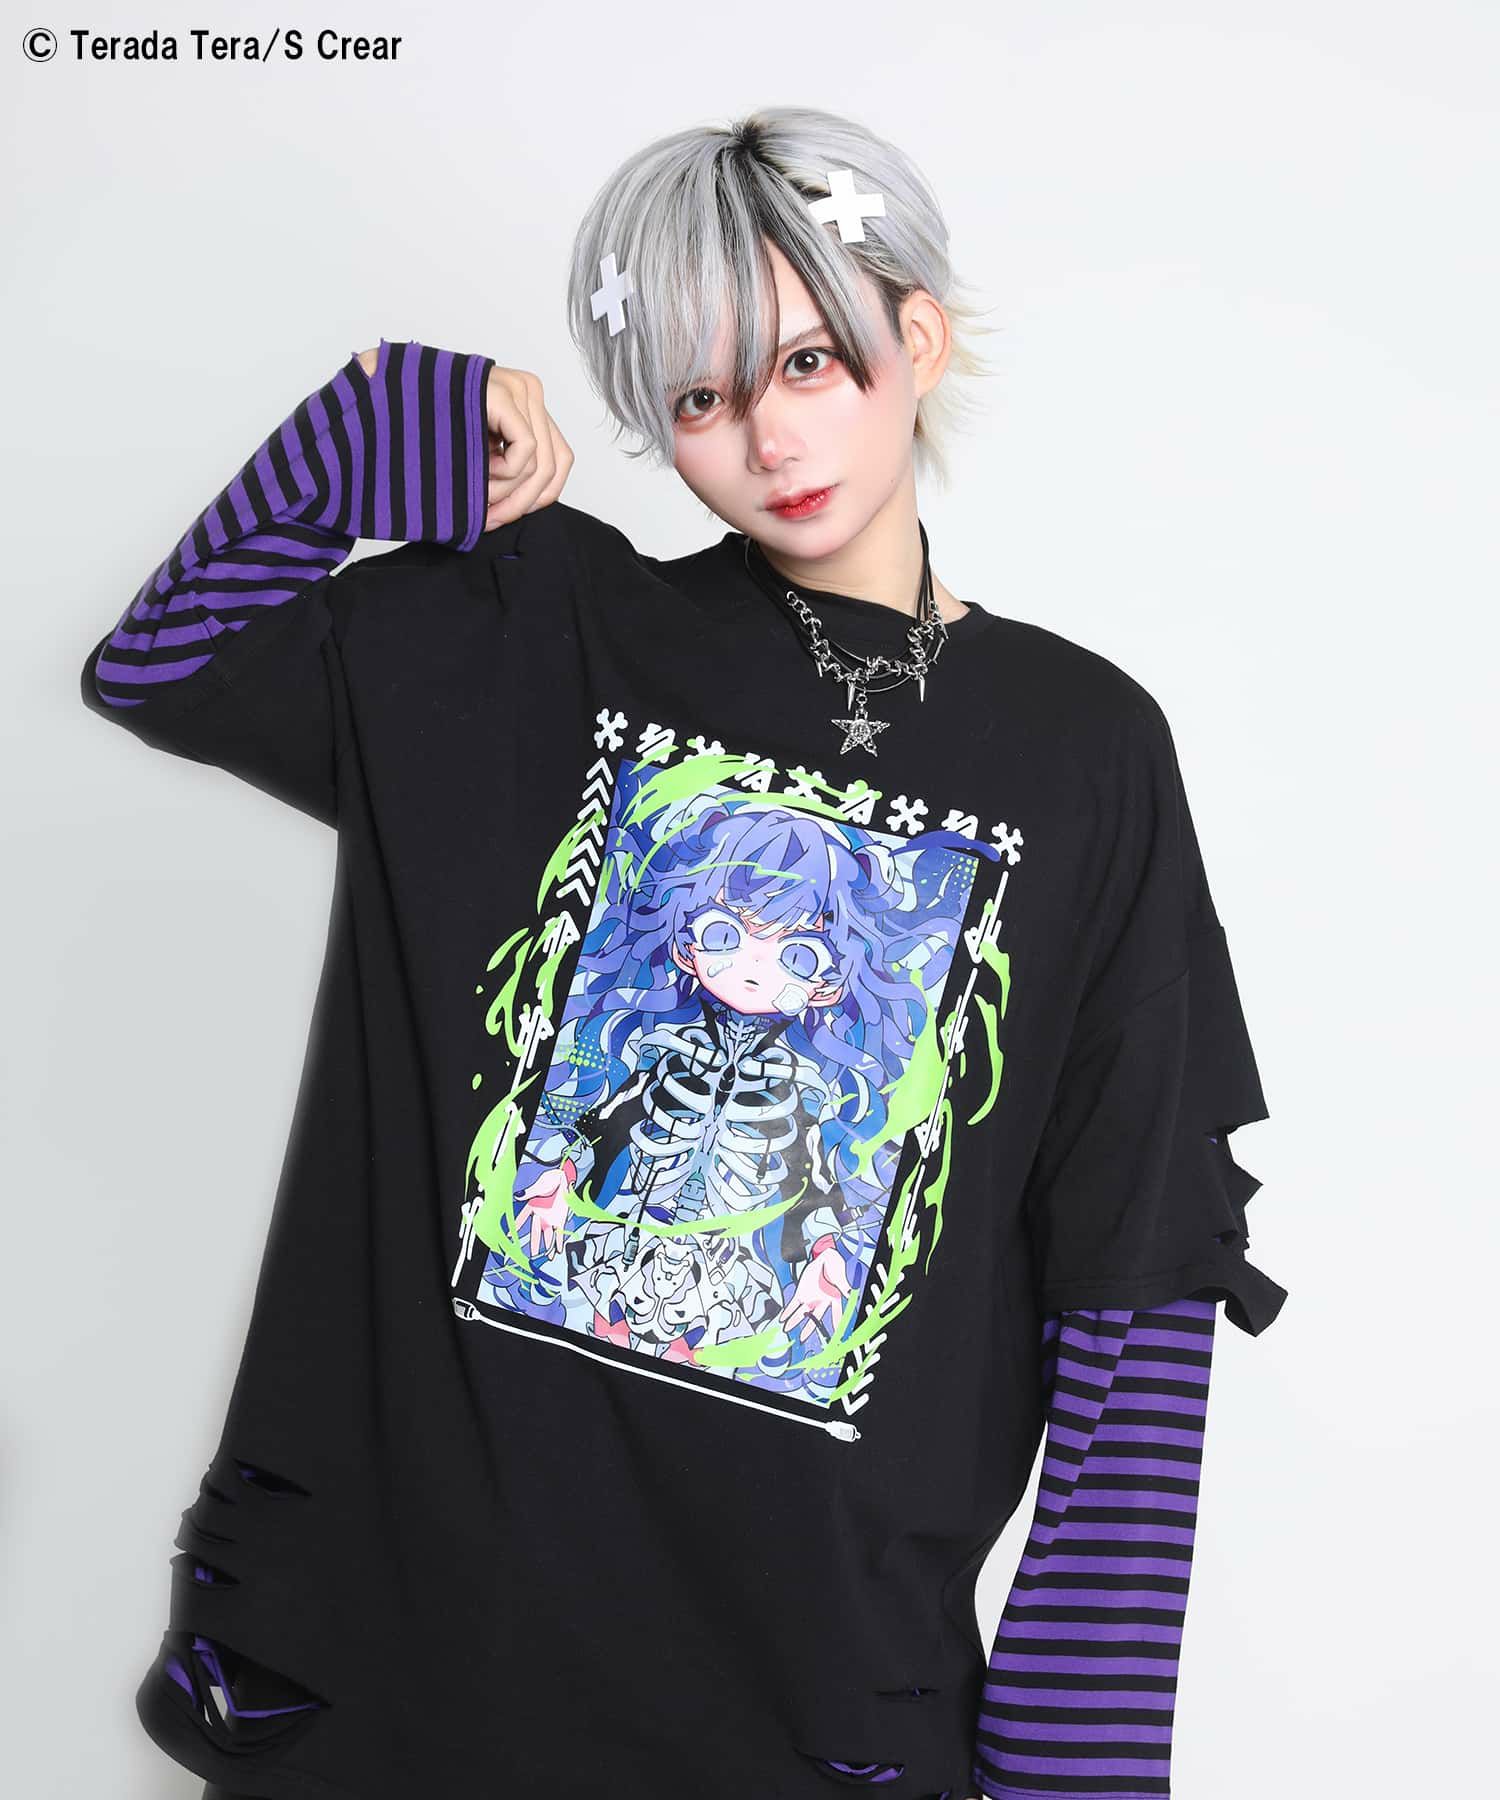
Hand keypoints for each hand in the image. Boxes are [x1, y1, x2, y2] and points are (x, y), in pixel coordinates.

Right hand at [354, 349, 573, 533]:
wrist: (375, 400)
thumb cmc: (417, 429)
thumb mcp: (472, 450)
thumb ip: (503, 466)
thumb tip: (530, 503)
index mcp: (524, 402)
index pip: (556, 458)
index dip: (534, 498)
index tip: (501, 518)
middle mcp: (528, 391)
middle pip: (553, 464)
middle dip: (521, 502)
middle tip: (489, 520)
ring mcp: (519, 389)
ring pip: (541, 465)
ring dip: (509, 493)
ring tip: (477, 498)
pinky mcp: (504, 394)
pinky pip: (526, 452)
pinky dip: (504, 475)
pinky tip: (476, 473)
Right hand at [514, 1158, 576, 1257]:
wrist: (564, 1176)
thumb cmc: (550, 1178)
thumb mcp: (540, 1185)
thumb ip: (529, 1192)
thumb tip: (517, 1195)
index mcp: (532, 1206)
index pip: (521, 1219)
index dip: (514, 1228)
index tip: (508, 1237)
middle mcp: (540, 1215)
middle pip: (535, 1233)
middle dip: (533, 1244)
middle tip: (530, 1257)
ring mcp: (550, 1218)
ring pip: (547, 1235)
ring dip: (547, 1246)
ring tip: (546, 1257)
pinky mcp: (560, 1218)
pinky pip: (559, 1232)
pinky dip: (558, 1242)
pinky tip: (557, 1251)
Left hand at [778, 1240, 852, 1344]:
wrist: (825, 1256)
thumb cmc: (835, 1265)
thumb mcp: (840, 1274)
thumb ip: (843, 1285)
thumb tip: (849, 1292)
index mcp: (833, 1298)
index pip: (836, 1314)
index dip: (836, 1324)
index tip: (836, 1336)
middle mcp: (821, 1301)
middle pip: (815, 1318)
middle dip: (808, 1329)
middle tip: (802, 1339)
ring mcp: (811, 1298)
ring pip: (802, 1313)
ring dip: (794, 1321)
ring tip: (787, 1330)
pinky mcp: (802, 1292)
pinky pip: (794, 1304)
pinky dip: (788, 1311)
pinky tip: (782, 1318)